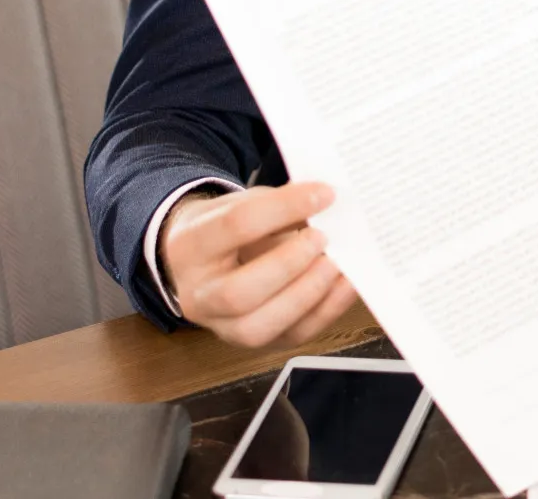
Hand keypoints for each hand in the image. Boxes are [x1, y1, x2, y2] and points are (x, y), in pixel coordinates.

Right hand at [160, 181, 358, 347]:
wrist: (209, 260)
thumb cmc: (231, 228)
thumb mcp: (244, 203)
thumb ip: (279, 205)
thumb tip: (327, 203)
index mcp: (190, 246)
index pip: (235, 226)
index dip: (284, 207)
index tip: (323, 194)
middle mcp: (197, 295)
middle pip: (237, 293)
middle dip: (289, 264)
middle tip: (323, 237)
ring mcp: (222, 327)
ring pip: (259, 328)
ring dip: (308, 294)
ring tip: (337, 263)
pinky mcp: (255, 342)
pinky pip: (292, 336)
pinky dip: (328, 310)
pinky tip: (347, 283)